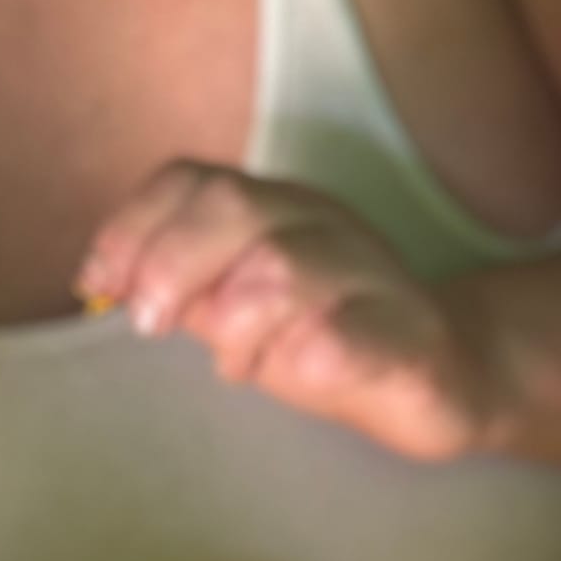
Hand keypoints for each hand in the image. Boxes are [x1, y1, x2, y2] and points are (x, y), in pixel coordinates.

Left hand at [78, 162, 506, 461]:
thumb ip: (191, 289)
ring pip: (282, 270)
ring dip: (237, 325)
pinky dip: (302, 358)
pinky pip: (344, 338)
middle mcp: (327, 225)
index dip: (135, 225)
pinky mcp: (413, 341)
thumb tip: (111, 286)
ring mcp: (374, 278)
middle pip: (232, 207)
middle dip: (171, 263)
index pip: (194, 181)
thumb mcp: (250, 309)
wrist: (460, 379)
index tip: (101, 283)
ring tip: (239, 368)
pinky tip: (296, 375)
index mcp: (282, 208)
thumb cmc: (341, 342)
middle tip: (152, 325)